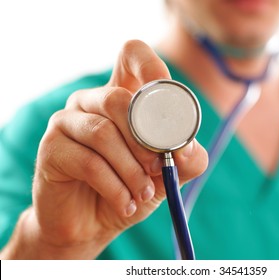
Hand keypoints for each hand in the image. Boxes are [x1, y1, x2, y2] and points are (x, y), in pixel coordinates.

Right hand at [2, 40, 207, 258]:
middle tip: (158, 169)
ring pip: (103, 133)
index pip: (132, 55)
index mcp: (123, 97)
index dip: (150, 66)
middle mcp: (92, 102)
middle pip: (118, 100)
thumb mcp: (167, 174)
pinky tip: (125, 205)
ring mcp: (68, 122)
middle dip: (146, 140)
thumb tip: (186, 148)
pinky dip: (114, 187)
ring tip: (143, 193)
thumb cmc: (131, 188)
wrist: (93, 223)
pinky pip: (88, 162)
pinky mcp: (51, 149)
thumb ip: (186, 158)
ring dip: (131, 170)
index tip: (166, 95)